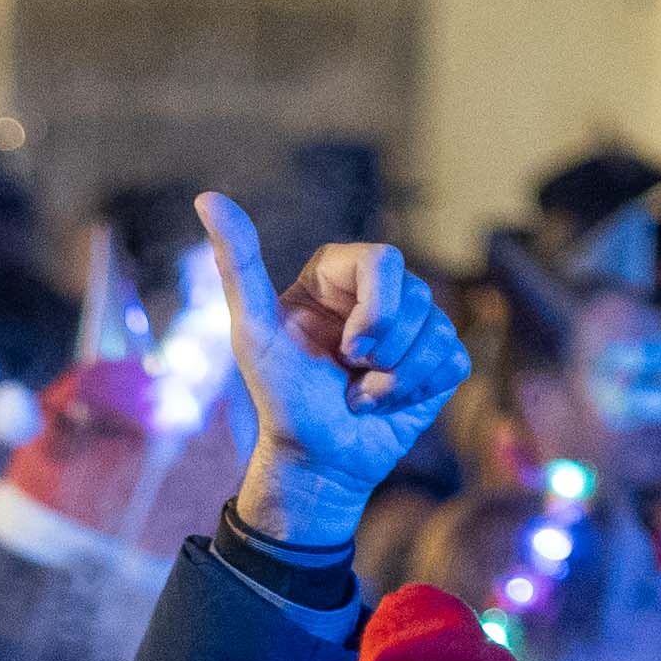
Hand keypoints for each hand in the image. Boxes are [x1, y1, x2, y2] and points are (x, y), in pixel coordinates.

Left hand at [209, 189, 468, 559]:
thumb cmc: (281, 398)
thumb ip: (237, 263)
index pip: (385, 261)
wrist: (316, 462)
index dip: (376, 310)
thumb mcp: (252, 330)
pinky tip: (388, 403)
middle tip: (349, 375)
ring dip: (396, 380)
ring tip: (362, 395)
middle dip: (385, 351)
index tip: (347, 350)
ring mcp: (412, 327)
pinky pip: (454, 359)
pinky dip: (419, 391)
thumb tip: (206, 198)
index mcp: (339, 274)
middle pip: (418, 295)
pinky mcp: (437, 361)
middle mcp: (379, 293)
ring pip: (439, 330)